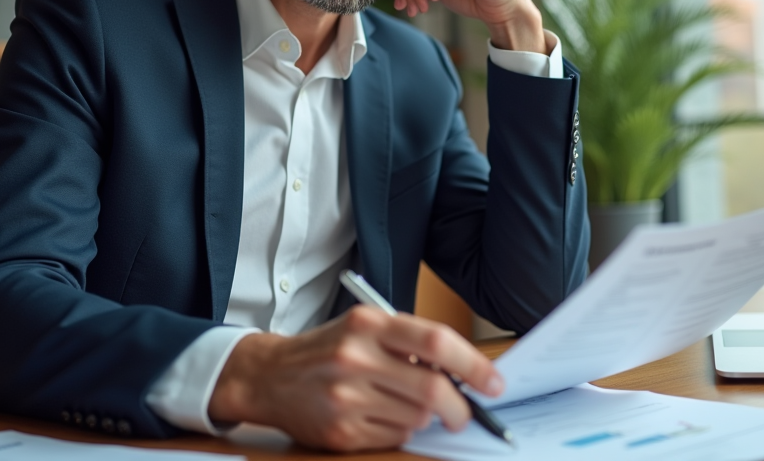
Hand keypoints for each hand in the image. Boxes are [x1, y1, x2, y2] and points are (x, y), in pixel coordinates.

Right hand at [207, 306, 503, 451]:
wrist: (269, 376)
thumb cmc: (327, 348)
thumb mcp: (364, 328)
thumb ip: (409, 342)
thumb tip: (463, 371)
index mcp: (369, 325)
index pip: (436, 342)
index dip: (473, 364)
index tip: (494, 382)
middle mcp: (356, 358)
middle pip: (432, 389)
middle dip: (461, 407)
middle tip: (467, 413)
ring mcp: (347, 398)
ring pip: (417, 418)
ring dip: (425, 417)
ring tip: (405, 404)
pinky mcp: (341, 431)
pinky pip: (394, 437)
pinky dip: (400, 431)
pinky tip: (381, 416)